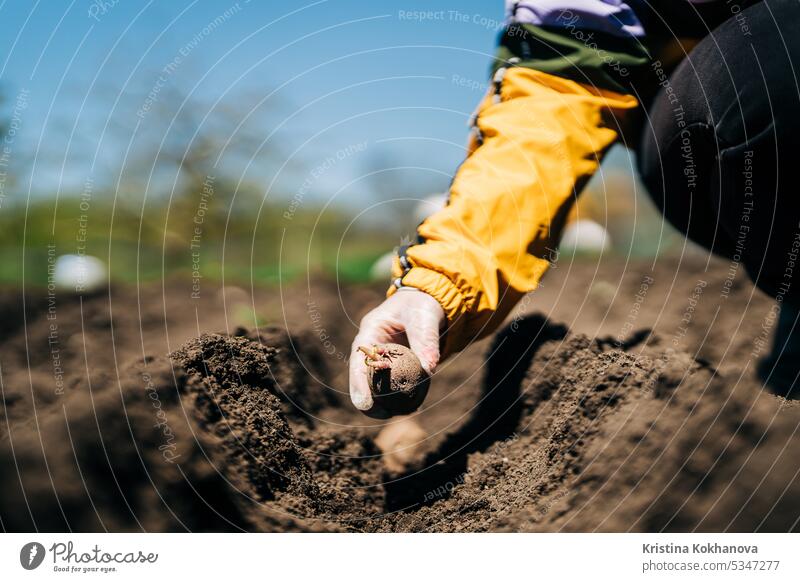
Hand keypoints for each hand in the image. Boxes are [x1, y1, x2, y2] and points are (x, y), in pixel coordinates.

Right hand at [349, 288, 444, 417]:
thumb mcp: (423, 318)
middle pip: (362, 379)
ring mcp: (383, 360)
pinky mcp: (395, 368)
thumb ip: (426, 341)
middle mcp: (372, 349)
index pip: (358, 361)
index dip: (358, 384)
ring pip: (376, 386)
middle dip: (368, 400)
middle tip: (383, 414)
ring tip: (396, 414)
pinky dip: (399, 398)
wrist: (428, 302)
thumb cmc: (421, 305)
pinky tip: (410, 407)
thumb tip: (429, 370)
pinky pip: (393, 386)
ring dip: (383, 402)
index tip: (364, 404)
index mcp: (370, 333)